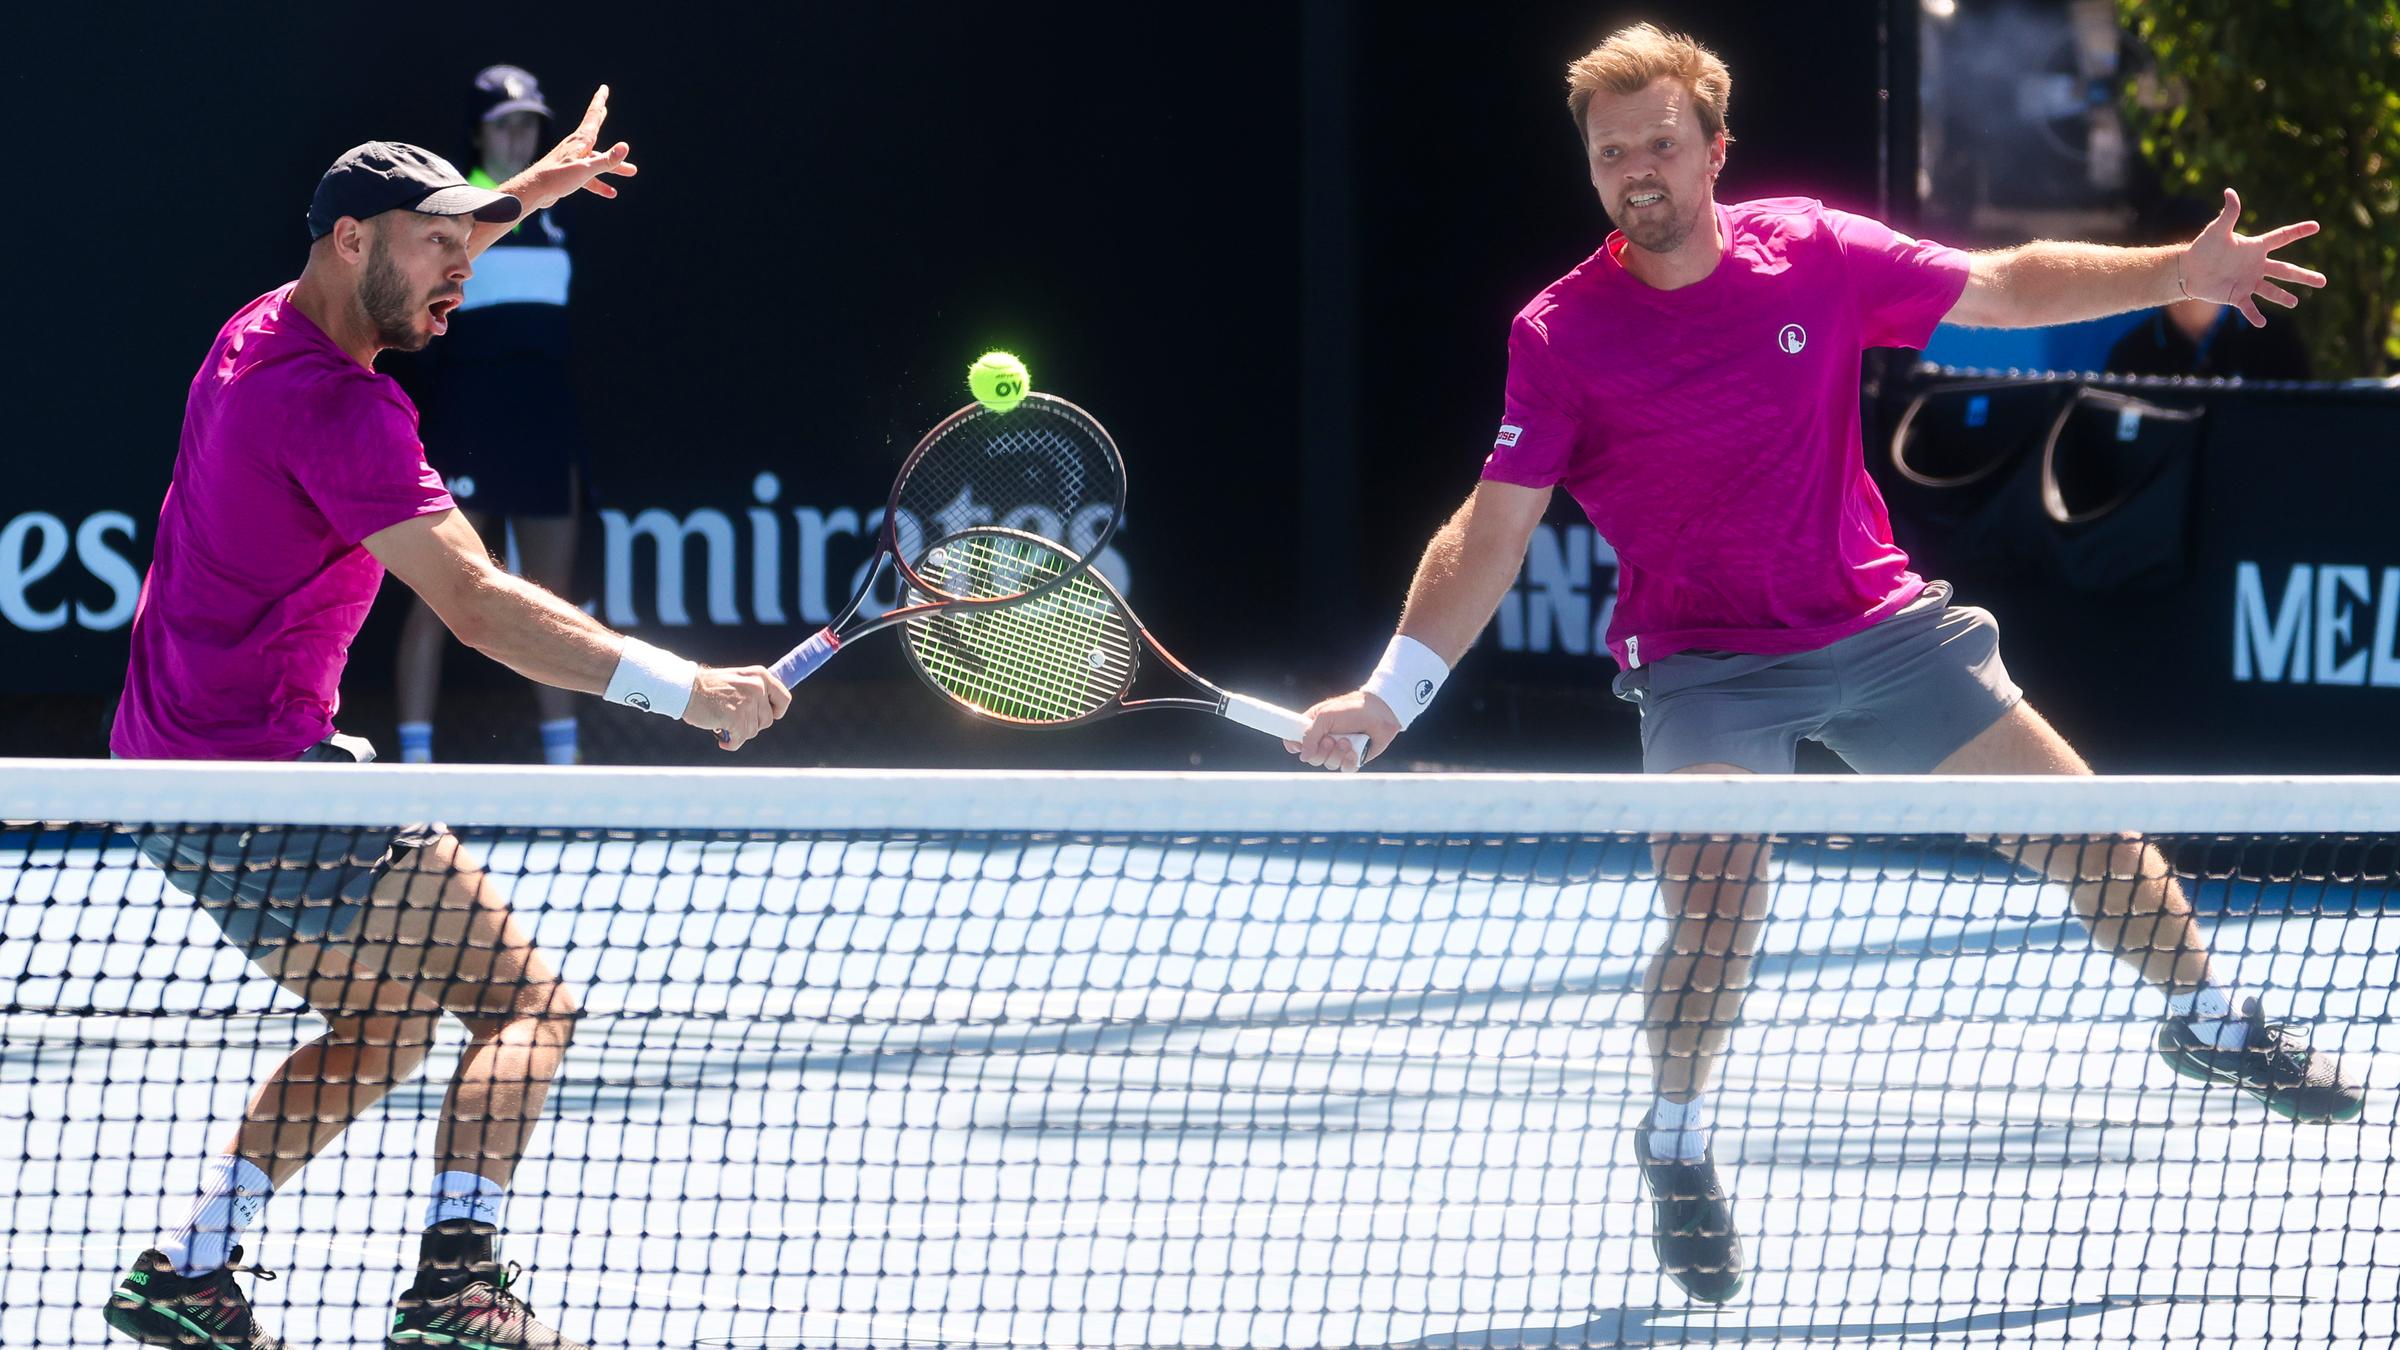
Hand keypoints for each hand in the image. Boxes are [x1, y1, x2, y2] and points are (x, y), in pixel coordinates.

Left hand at [509, 86, 639, 212]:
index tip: (603, 88)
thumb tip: (625, 147)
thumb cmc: (557, 177)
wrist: (534, 191)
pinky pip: (589, 176)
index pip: (593, 116)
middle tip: (604, 106)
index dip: (599, 101)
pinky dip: (600, 183)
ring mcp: (573, 160)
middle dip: (600, 118)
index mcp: (580, 141)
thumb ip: (606, 160)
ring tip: (631, 171)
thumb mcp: (585, 169)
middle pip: (594, 131)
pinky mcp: (569, 174)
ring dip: (613, 166)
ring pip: (597, 160)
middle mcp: (576, 147)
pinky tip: (611, 193)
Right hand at [685, 665, 790, 750]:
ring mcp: (748, 703)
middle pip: (767, 720)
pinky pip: (740, 740)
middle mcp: (758, 687)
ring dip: (739, 732)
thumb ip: (756, 692)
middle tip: (734, 719)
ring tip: (724, 722)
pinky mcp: (737, 718)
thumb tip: (770, 712)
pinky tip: (722, 739)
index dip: (777, 711)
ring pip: (753, 731)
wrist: (685, 688)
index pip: (784, 699)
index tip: (769, 717)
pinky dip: (731, 743)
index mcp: (761, 676)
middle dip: (751, 724)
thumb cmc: (709, 687)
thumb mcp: (739, 680)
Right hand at [1286, 690, 1399, 772]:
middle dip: (1321, 751)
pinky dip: (1349, 760)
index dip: (1295, 746)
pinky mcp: (1353, 758)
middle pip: (1311, 758)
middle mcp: (1324, 740)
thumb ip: (1310, 735)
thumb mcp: (1326, 716)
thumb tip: (1303, 756)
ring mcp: (1339, 750)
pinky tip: (1354, 751)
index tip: (1298, 747)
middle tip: (1330, 739)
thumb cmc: (1352, 709)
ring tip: (1348, 740)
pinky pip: (1344, 768)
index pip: (1296, 741)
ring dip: (1337, 754)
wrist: (1380, 714)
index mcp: (1314, 727)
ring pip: (1328, 764)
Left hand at [2178, 188, 2325, 327]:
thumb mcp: (2217, 230)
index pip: (2281, 237)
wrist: (2189, 269)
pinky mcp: (2237, 296)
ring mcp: (2249, 282)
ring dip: (2283, 297)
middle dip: (2304, 276)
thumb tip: (2229, 192)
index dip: (2298, 231)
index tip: (2316, 226)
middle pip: (2285, 270)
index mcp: (2256, 247)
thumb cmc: (2204, 247)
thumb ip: (2229, 213)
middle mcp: (2257, 265)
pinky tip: (2262, 323)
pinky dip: (2254, 315)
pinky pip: (2249, 307)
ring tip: (2295, 303)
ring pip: (2272, 290)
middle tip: (2323, 281)